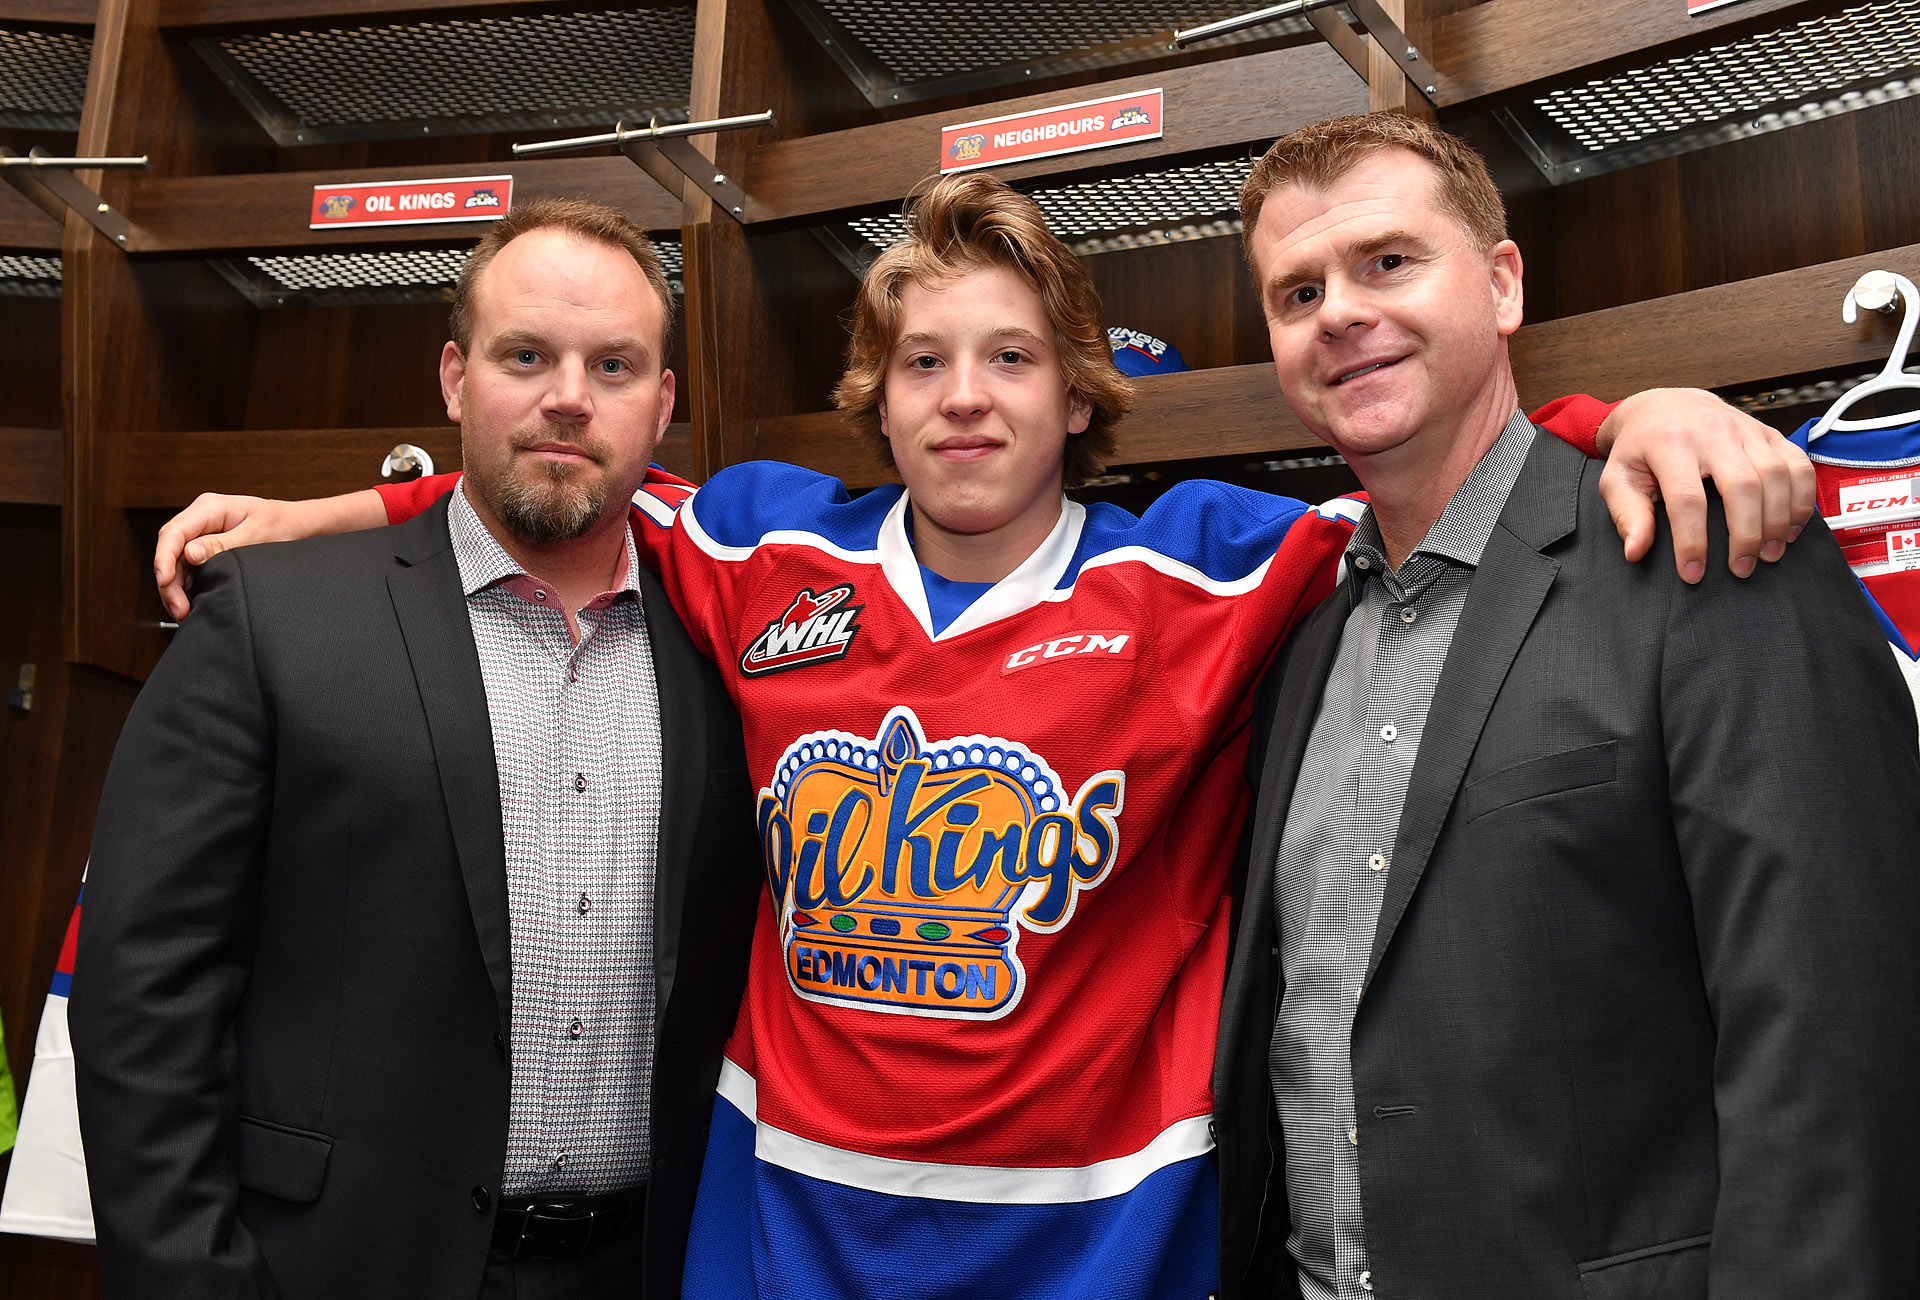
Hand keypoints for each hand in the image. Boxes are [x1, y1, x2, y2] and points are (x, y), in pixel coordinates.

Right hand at [155, 489, 385, 619]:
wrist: (299, 528)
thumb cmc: (282, 527)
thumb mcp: (256, 536)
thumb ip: (223, 544)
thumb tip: (189, 554)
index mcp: (209, 508)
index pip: (174, 532)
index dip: (163, 558)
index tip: (165, 581)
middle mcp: (200, 519)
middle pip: (170, 550)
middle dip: (169, 581)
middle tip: (180, 609)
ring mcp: (201, 534)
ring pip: (176, 562)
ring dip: (176, 588)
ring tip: (185, 613)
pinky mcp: (206, 548)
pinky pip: (188, 568)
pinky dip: (187, 586)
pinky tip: (193, 604)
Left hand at [1596, 388, 1815, 583]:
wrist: (1665, 406)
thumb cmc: (1640, 448)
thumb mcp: (1618, 478)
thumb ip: (1627, 515)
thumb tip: (1635, 551)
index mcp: (1670, 443)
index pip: (1686, 499)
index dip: (1692, 542)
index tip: (1693, 573)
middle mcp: (1712, 431)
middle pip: (1742, 487)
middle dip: (1746, 535)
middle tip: (1742, 569)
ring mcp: (1746, 429)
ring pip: (1776, 475)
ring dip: (1779, 520)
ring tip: (1770, 554)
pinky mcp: (1769, 432)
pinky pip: (1799, 463)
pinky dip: (1803, 497)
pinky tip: (1793, 526)